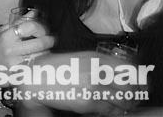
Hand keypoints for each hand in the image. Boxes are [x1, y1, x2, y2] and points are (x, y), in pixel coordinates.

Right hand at [0, 20, 53, 86]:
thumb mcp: (3, 32)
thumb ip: (19, 22)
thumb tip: (34, 13)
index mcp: (7, 36)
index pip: (30, 27)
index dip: (40, 27)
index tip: (43, 29)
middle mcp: (11, 50)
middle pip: (39, 43)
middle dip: (49, 41)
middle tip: (51, 39)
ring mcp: (16, 64)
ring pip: (40, 57)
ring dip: (46, 52)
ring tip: (44, 49)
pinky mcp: (19, 75)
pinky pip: (36, 67)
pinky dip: (40, 63)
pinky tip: (39, 60)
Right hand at [24, 51, 147, 114]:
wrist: (35, 77)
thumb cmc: (53, 67)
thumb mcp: (77, 59)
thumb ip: (95, 63)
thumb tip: (112, 73)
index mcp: (94, 57)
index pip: (125, 67)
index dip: (131, 77)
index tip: (132, 82)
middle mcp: (96, 70)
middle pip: (126, 84)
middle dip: (130, 93)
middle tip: (128, 97)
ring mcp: (93, 86)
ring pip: (121, 99)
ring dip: (124, 104)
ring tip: (121, 106)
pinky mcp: (87, 101)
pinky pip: (108, 110)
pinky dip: (112, 112)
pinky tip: (109, 111)